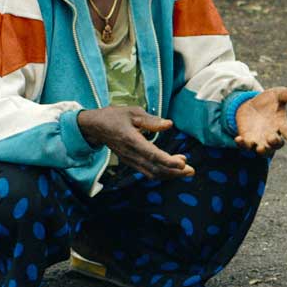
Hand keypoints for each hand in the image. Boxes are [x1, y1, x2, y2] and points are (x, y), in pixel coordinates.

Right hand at [77, 106, 193, 179]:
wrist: (95, 127)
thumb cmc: (115, 116)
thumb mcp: (133, 112)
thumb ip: (151, 120)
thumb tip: (169, 125)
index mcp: (131, 140)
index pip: (152, 155)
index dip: (168, 161)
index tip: (183, 163)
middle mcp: (131, 154)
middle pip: (154, 168)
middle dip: (174, 172)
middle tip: (191, 170)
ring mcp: (130, 160)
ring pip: (152, 173)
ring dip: (170, 174)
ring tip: (186, 170)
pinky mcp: (130, 162)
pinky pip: (147, 171)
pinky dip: (162, 173)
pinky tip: (173, 169)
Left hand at [234, 86, 286, 154]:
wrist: (250, 106)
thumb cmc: (268, 101)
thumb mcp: (277, 94)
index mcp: (281, 124)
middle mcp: (272, 135)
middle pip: (276, 144)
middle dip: (274, 143)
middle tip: (271, 137)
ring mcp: (260, 140)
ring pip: (263, 151)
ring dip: (262, 150)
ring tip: (259, 148)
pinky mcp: (247, 140)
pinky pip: (245, 147)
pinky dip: (242, 144)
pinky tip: (238, 139)